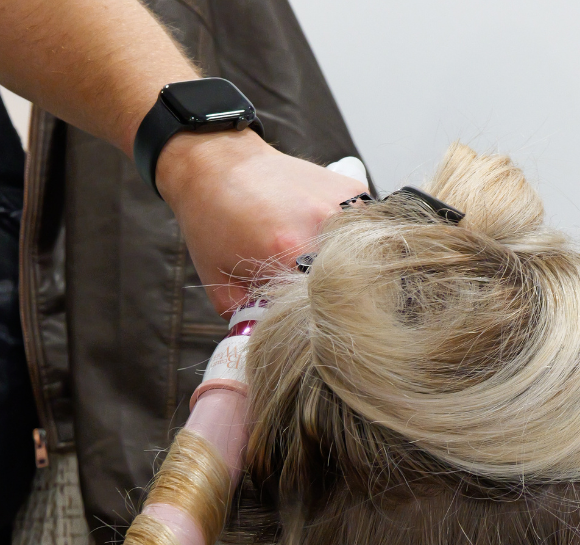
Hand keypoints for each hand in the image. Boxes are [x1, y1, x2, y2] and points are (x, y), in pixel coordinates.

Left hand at [156, 130, 363, 312]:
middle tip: (316, 297)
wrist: (217, 161)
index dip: (321, 321)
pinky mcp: (352, 189)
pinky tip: (329, 238)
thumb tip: (280, 348)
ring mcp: (342, 205)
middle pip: (349, 283)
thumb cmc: (213, 221)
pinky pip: (366, 229)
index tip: (313, 325)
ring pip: (364, 256)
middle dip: (336, 297)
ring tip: (322, 264)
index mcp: (288, 253)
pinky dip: (353, 241)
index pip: (326, 307)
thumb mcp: (221, 284)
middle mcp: (321, 226)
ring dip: (348, 267)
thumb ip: (250, 323)